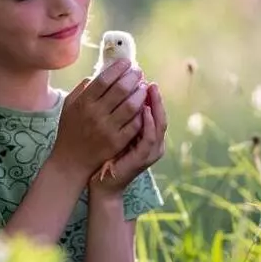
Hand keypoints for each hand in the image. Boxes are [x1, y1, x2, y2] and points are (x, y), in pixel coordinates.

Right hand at [50, 59, 146, 183]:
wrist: (70, 162)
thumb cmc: (69, 132)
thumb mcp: (68, 107)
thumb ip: (81, 90)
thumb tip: (96, 75)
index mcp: (83, 103)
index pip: (104, 79)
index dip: (118, 68)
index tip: (127, 62)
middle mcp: (95, 114)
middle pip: (120, 89)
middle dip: (133, 77)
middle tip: (139, 72)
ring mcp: (108, 129)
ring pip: (131, 105)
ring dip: (140, 93)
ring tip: (143, 87)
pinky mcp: (117, 142)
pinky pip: (135, 123)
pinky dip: (142, 113)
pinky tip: (144, 106)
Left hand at [88, 82, 166, 197]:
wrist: (101, 184)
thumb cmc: (105, 156)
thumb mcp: (114, 131)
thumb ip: (118, 115)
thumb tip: (112, 89)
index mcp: (145, 134)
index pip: (151, 110)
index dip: (149, 94)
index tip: (141, 77)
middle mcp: (152, 142)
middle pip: (159, 114)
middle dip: (155, 96)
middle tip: (148, 79)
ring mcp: (150, 151)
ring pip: (159, 124)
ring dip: (156, 106)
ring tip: (149, 89)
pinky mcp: (144, 158)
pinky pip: (149, 138)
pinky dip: (148, 123)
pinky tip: (144, 110)